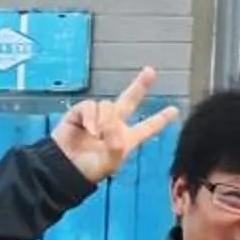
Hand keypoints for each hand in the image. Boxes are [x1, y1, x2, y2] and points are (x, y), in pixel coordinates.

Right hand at [50, 68, 178, 186]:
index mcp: (127, 138)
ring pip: (107, 105)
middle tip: (150, 71)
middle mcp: (114, 124)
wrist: (64, 167)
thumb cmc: (90, 169)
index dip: (161, 119)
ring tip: (97, 135)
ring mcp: (98, 117)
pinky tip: (90, 129)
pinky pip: (90, 106)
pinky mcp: (80, 113)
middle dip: (140, 85)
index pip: (148, 127)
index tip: (175, 110)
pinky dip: (91, 117)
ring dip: (104, 119)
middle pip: (130, 100)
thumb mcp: (110, 162)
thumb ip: (117, 145)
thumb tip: (112, 125)